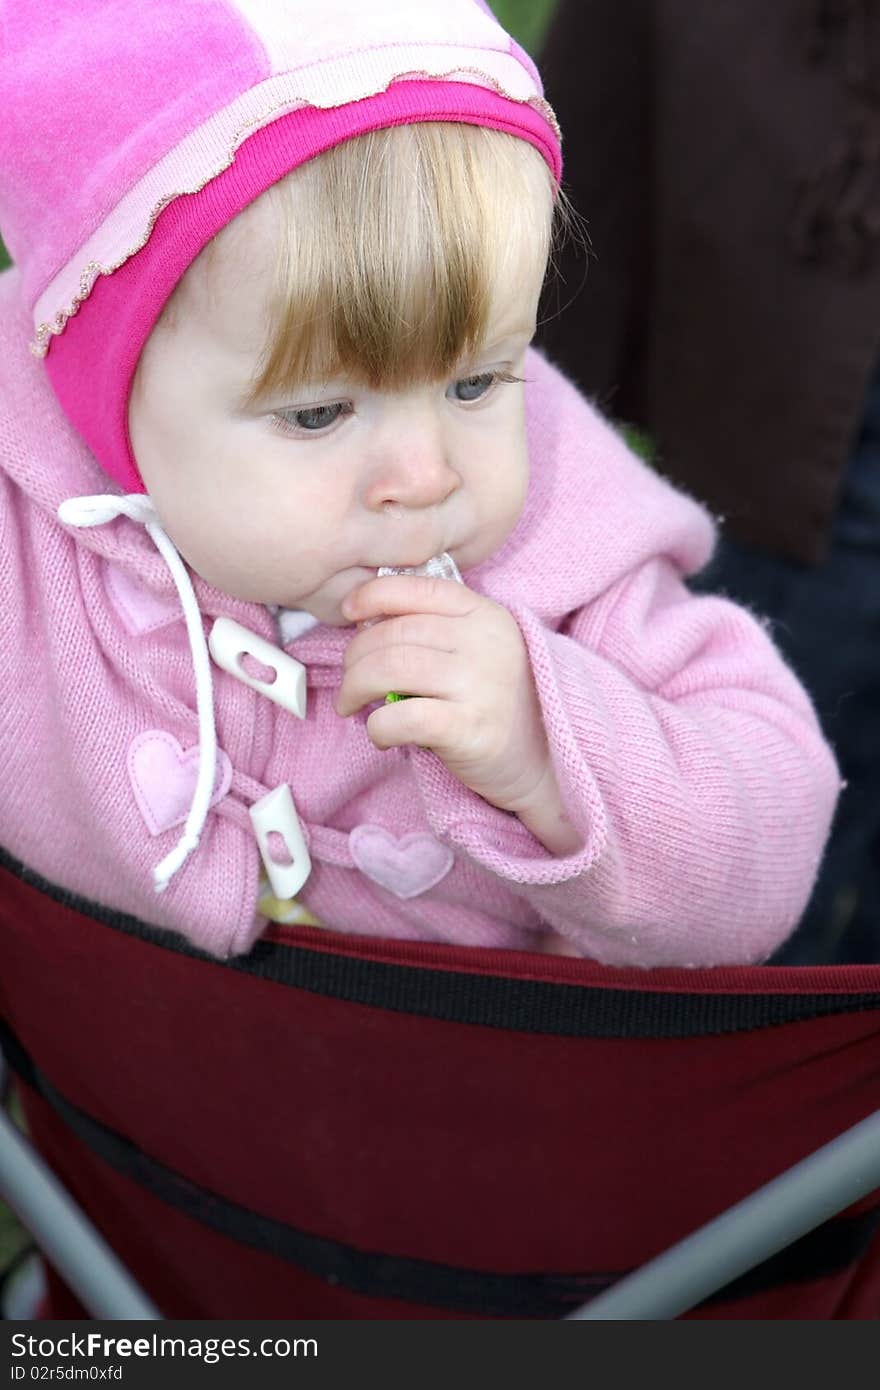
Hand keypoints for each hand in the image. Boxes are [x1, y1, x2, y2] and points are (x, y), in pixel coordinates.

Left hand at [337, 575, 552, 814]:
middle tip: (349, 681)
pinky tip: (381, 735)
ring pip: (388, 668)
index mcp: (486, 616)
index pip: (419, 589)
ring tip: (352, 705)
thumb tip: (368, 625)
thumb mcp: (481, 651)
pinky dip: (377, 726)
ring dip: (355, 688)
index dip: (374, 596)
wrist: (546, 762)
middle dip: (356, 657)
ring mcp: (479, 684)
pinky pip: (399, 717)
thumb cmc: (500, 705)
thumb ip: (440, 630)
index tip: (350, 613)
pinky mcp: (468, 728)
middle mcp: (484, 643)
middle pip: (394, 634)